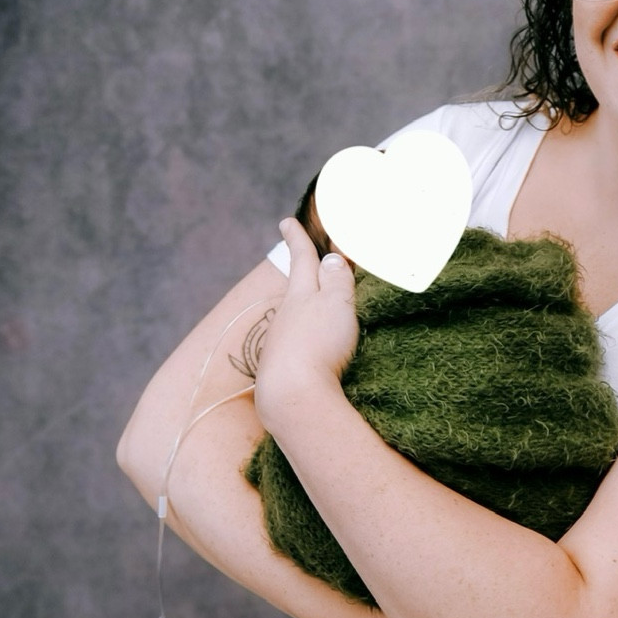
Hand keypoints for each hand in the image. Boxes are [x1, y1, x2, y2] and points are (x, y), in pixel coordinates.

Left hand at [254, 218, 359, 435]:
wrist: (294, 396)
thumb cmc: (319, 344)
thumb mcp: (336, 304)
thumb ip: (336, 280)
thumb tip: (331, 258)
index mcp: (300, 293)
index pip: (301, 258)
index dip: (296, 238)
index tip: (285, 221)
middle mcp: (286, 315)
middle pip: (299, 288)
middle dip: (307, 276)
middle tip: (313, 263)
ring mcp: (280, 342)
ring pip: (297, 317)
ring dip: (309, 309)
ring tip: (323, 308)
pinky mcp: (283, 368)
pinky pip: (299, 343)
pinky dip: (308, 338)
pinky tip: (317, 349)